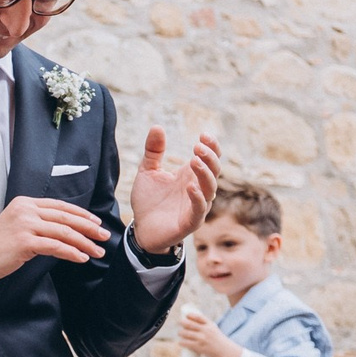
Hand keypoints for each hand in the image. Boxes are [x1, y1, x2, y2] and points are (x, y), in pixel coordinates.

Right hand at [0, 196, 107, 280]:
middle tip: (104, 235)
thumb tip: (66, 228)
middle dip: (88, 227)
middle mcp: (26, 210)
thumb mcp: (17, 224)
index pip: (60, 206)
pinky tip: (82, 258)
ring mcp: (25, 225)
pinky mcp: (25, 242)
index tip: (96, 222)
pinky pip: (55, 246)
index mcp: (25, 202)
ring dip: (84, 243)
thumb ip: (38, 221)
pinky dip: (71, 252)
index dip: (81, 214)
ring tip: (97, 251)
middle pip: (65, 217)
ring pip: (63, 232)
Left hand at [128, 128, 221, 254]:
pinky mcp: (190, 222)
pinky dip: (197, 197)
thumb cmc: (148, 201)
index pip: (210, 159)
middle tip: (198, 146)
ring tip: (194, 161)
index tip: (203, 135)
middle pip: (214, 171)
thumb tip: (157, 126)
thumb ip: (153, 151)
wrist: (141, 230)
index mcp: (190, 176)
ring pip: (210, 189)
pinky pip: (199, 209)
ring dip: (205, 174)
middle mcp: (198, 189)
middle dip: (209, 157)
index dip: (211, 147)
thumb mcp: (147, 172)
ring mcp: (196, 206)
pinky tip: (190, 186)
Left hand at [176, 307, 243, 356]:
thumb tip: (193, 327)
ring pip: (186, 333)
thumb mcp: (215, 331)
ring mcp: (202, 338)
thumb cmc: (220, 342)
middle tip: (180, 324)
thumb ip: (206, 328)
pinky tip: (180, 343)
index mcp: (210, 325)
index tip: (186, 315)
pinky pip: (187, 343)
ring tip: (180, 334)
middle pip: (189, 324)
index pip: (198, 317)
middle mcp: (206, 330)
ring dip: (181, 333)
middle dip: (182, 323)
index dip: (191, 315)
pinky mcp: (200, 347)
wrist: (228, 352)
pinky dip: (182, 343)